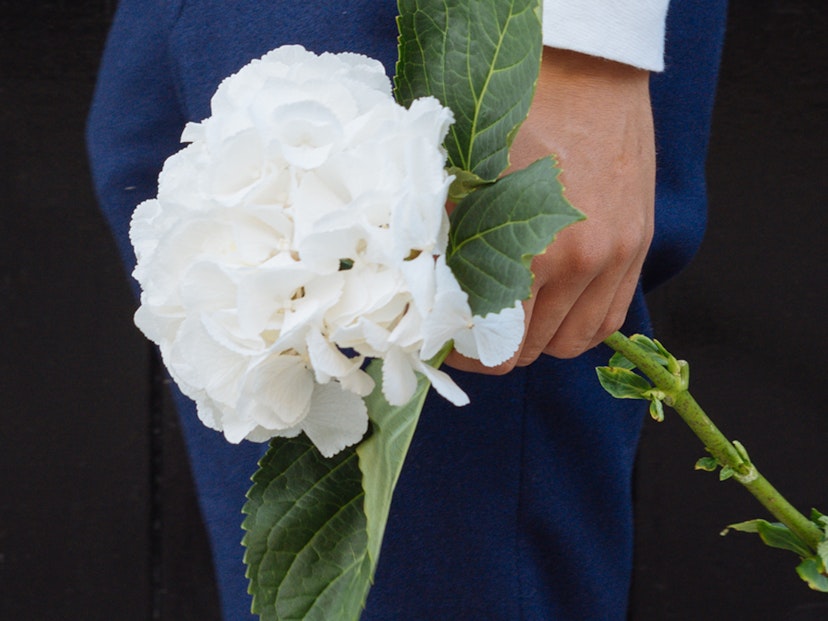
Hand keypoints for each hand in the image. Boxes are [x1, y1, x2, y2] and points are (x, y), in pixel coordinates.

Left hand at [447, 47, 654, 372]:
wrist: (581, 68)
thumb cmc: (512, 116)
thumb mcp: (463, 182)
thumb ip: (448, 249)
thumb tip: (431, 303)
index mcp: (531, 253)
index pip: (497, 346)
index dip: (468, 355)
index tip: (453, 344)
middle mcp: (582, 265)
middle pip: (535, 351)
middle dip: (500, 348)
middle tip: (476, 329)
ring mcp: (617, 256)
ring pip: (575, 342)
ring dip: (541, 341)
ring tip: (517, 319)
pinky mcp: (639, 244)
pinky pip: (611, 317)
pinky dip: (580, 325)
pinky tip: (557, 307)